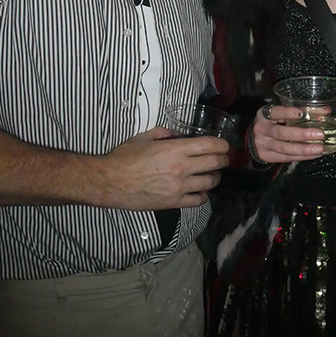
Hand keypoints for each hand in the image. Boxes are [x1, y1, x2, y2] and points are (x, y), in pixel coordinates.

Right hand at [99, 126, 229, 210]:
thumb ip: (165, 133)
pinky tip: (199, 190)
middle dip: (223, 159)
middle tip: (223, 158)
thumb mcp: (145, 137)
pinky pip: (198, 200)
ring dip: (214, 177)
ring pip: (210, 182)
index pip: (210, 146)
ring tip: (211, 175)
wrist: (110, 182)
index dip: (223, 145)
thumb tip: (177, 136)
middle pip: (215, 163)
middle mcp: (182, 168)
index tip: (225, 145)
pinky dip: (203, 195)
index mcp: (175, 149)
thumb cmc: (125, 156)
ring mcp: (179, 187)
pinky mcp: (174, 202)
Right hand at [250, 104, 327, 164]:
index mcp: (264, 115)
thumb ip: (296, 113)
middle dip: (302, 135)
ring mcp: (263, 145)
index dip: (287, 113)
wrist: (253, 139)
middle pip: (281, 133)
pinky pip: (286, 158)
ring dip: (304, 149)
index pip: (275, 112)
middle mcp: (262, 129)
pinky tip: (314, 154)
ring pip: (285, 148)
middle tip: (320, 134)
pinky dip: (302, 157)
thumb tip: (325, 111)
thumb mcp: (278, 114)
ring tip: (320, 148)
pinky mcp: (268, 157)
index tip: (302, 113)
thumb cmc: (271, 123)